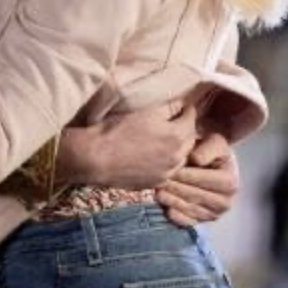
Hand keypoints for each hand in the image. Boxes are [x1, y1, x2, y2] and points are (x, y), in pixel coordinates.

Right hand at [56, 104, 197, 189]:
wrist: (96, 158)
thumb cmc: (118, 131)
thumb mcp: (144, 113)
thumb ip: (168, 109)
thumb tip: (181, 105)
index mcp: (176, 135)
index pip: (191, 119)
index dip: (188, 110)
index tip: (184, 106)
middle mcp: (177, 156)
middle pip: (190, 139)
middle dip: (186, 129)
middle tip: (177, 121)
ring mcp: (167, 172)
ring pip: (181, 157)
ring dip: (179, 147)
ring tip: (167, 140)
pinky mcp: (156, 182)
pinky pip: (169, 170)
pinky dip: (168, 162)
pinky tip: (157, 156)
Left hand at [157, 133, 239, 226]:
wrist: (212, 166)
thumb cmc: (211, 151)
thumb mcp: (215, 142)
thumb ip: (208, 148)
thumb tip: (196, 159)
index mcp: (229, 182)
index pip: (202, 180)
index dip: (184, 174)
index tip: (168, 167)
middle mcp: (225, 202)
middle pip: (194, 196)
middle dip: (174, 187)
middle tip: (156, 179)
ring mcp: (214, 214)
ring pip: (189, 209)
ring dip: (171, 201)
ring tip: (156, 191)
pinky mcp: (202, 222)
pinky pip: (188, 222)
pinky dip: (176, 216)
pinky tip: (165, 207)